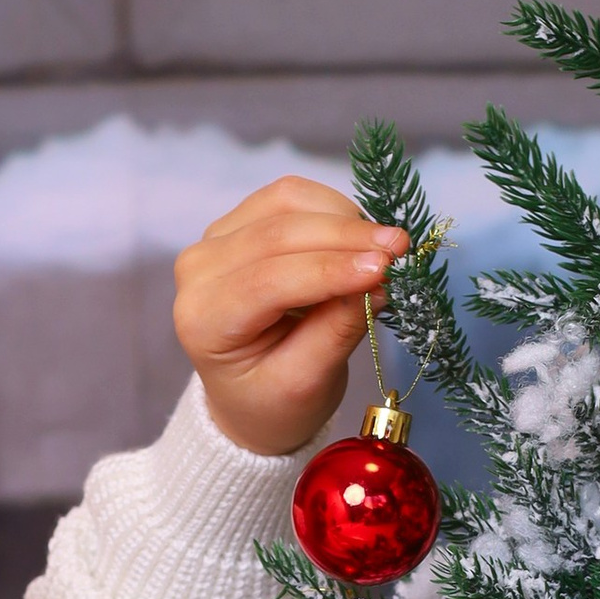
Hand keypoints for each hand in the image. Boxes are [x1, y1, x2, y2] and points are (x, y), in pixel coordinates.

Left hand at [175, 176, 410, 459]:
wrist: (249, 397)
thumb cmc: (273, 401)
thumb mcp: (307, 383)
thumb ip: (338, 330)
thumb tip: (378, 279)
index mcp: (204, 320)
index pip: (269, 280)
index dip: (331, 269)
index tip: (386, 268)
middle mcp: (197, 271)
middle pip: (278, 232)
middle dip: (347, 235)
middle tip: (401, 247)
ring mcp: (214, 240)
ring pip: (286, 202)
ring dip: (343, 217)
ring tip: (385, 247)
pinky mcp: (237, 222)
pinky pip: (289, 197)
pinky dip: (332, 210)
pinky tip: (359, 239)